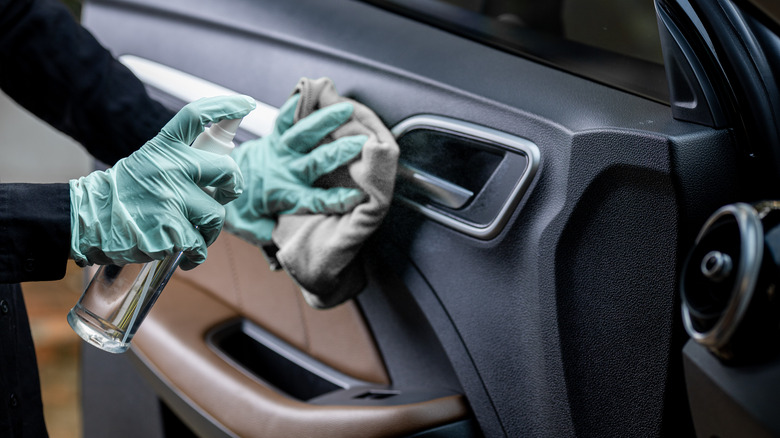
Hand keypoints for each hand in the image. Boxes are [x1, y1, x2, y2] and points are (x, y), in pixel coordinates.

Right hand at [69, 95, 255, 269]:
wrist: (86, 223)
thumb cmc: (122, 196)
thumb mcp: (145, 164)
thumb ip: (178, 163)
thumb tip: (217, 173)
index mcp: (162, 148)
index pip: (196, 115)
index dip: (225, 106)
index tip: (246, 104)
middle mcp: (169, 168)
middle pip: (227, 170)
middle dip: (233, 186)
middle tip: (226, 194)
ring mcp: (171, 199)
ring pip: (216, 215)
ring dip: (210, 231)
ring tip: (194, 235)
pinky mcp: (171, 230)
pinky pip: (199, 244)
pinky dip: (195, 254)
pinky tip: (183, 255)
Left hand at [225, 94, 365, 245]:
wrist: (214, 179)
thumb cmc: (239, 205)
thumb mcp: (253, 227)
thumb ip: (271, 232)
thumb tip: (287, 238)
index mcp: (284, 195)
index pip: (314, 200)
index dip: (336, 200)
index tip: (357, 196)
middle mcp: (284, 170)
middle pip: (314, 162)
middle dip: (338, 153)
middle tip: (360, 144)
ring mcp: (278, 150)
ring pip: (303, 134)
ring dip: (325, 121)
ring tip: (346, 109)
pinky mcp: (273, 135)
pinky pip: (285, 117)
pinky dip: (297, 103)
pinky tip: (311, 89)